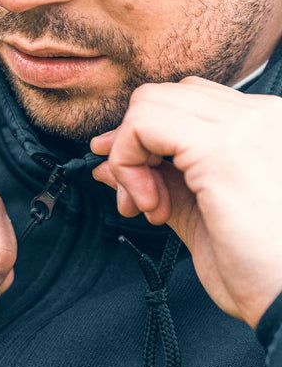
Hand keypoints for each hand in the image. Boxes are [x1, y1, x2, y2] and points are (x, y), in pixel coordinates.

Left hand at [91, 77, 281, 328]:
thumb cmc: (259, 268)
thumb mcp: (199, 216)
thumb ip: (157, 183)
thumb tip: (106, 166)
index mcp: (257, 130)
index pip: (183, 106)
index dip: (146, 141)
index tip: (135, 184)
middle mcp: (254, 117)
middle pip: (161, 98)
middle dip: (132, 147)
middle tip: (139, 199)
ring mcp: (241, 126)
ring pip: (147, 103)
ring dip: (130, 157)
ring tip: (148, 206)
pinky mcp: (221, 148)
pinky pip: (143, 124)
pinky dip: (130, 163)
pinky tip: (151, 206)